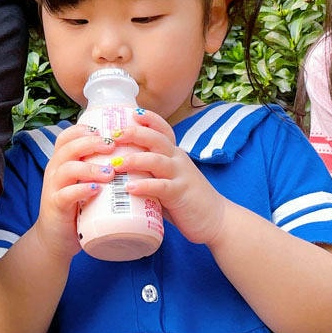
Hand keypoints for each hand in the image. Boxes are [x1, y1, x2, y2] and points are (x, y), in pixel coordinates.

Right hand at [34, 123, 121, 262]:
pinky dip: (81, 190)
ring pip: (67, 169)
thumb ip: (97, 169)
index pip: (67, 136)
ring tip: (110, 172)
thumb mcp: (82, 183)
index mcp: (61, 161)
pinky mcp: (55, 206)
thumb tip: (130, 156)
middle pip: (68, 147)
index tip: (104, 130)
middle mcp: (54, 170)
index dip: (84, 130)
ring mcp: (53, 188)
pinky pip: (65, 194)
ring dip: (90, 167)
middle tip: (112, 145)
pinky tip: (96, 190)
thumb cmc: (75, 208)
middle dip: (91, 143)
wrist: (55, 238)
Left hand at [115, 112, 229, 245]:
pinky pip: (161, 186)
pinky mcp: (180, 194)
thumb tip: (119, 172)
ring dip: (134, 160)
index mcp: (175, 154)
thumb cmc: (187, 200)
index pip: (163, 130)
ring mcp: (180, 175)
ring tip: (115, 164)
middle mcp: (178, 160)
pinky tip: (129, 188)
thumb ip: (150, 173)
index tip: (132, 113)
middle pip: (156, 139)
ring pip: (156, 160)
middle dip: (134, 134)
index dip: (149, 119)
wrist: (217, 219)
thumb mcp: (169, 179)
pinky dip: (145, 186)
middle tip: (114, 135)